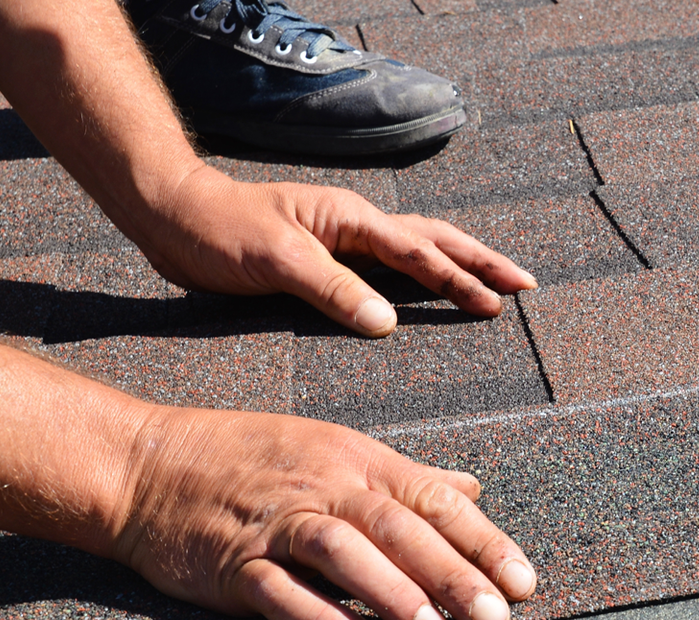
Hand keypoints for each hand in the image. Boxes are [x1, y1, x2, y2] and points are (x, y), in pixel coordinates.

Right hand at [112, 404, 537, 619]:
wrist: (148, 464)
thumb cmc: (249, 459)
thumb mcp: (334, 450)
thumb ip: (406, 477)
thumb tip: (471, 489)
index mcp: (356, 459)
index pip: (434, 499)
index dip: (483, 541)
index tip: (523, 582)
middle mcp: (322, 486)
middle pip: (399, 528)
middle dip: (453, 575)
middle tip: (495, 619)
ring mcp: (276, 524)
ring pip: (345, 553)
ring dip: (393, 595)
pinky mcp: (234, 563)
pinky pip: (282, 592)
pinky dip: (322, 619)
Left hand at [122, 164, 537, 336]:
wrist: (172, 216)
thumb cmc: (217, 233)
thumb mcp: (275, 261)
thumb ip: (333, 290)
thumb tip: (388, 323)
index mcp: (350, 220)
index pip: (418, 253)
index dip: (459, 280)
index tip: (496, 304)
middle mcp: (354, 225)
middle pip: (435, 240)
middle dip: (482, 262)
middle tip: (526, 285)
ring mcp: (343, 239)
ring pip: (417, 248)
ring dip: (459, 264)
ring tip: (497, 283)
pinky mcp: (327, 258)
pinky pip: (389, 266)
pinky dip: (422, 275)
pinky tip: (432, 291)